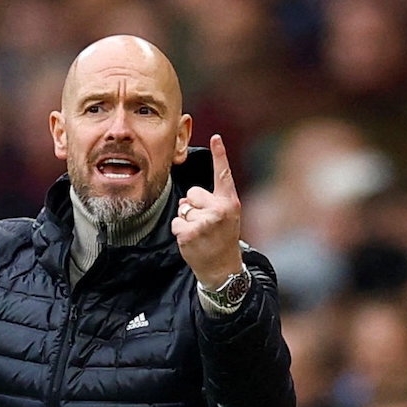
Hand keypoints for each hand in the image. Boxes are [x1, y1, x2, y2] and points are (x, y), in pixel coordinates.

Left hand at [171, 134, 242, 286]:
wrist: (223, 269)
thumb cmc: (223, 240)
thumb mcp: (227, 218)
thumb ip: (211, 203)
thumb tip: (186, 200)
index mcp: (230, 203)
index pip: (223, 175)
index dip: (220, 155)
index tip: (216, 137)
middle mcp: (219, 209)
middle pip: (192, 193)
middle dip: (193, 207)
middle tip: (206, 225)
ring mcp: (205, 222)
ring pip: (183, 209)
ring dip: (186, 221)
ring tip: (200, 234)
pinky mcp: (190, 233)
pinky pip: (176, 222)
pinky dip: (180, 232)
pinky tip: (192, 241)